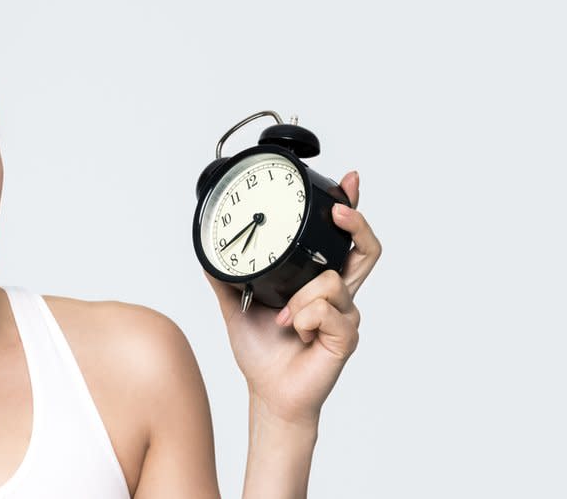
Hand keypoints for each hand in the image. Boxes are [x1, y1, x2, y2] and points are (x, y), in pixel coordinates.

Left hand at [205, 171, 381, 423]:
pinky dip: (305, 318)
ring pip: (335, 281)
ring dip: (304, 296)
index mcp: (316, 282)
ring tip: (283, 316)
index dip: (350, 209)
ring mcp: (344, 315)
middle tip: (339, 210)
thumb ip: (226, 278)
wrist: (268, 392)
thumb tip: (207, 253)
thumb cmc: (262, 352)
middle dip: (356, 224)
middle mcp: (336, 295)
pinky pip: (329, 311)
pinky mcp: (345, 336)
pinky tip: (293, 329)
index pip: (340, 240)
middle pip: (365, 250)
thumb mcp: (236, 305)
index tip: (349, 180)